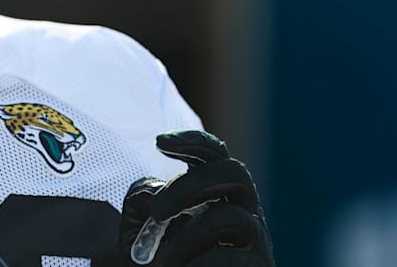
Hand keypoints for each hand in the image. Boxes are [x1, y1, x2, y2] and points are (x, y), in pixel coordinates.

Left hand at [117, 130, 273, 265]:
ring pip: (227, 217)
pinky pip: (228, 256)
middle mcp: (243, 209)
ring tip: (162, 263)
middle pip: (234, 172)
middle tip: (156, 211)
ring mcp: (256, 238)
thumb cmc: (159, 260)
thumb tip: (151, 192)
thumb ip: (140, 203)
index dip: (192, 141)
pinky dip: (196, 264)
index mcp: (216, 193)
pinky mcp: (258, 265)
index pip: (214, 154)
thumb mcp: (139, 228)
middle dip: (191, 184)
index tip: (159, 142)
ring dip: (185, 239)